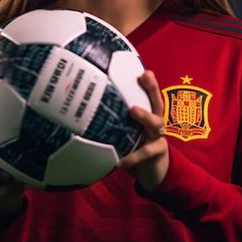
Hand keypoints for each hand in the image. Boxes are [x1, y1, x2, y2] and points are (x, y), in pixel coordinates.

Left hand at [119, 70, 168, 193]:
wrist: (152, 172)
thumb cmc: (134, 146)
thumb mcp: (125, 132)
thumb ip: (113, 120)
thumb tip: (83, 108)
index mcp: (147, 113)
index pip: (147, 93)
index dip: (147, 80)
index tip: (142, 68)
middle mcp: (155, 121)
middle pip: (156, 101)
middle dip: (152, 87)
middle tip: (145, 76)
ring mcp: (158, 136)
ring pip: (155, 123)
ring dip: (145, 115)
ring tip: (133, 110)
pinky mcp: (159, 152)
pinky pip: (146, 152)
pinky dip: (133, 156)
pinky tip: (121, 161)